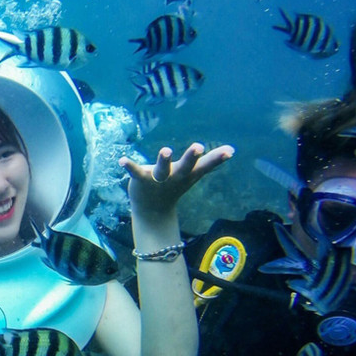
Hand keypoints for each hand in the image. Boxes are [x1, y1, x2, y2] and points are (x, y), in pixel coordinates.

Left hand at [120, 143, 234, 215]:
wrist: (152, 209)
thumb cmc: (174, 185)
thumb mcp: (193, 174)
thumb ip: (210, 162)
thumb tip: (232, 150)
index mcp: (187, 173)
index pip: (205, 165)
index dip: (216, 158)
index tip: (229, 151)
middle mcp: (174, 175)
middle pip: (185, 166)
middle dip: (191, 157)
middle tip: (199, 146)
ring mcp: (158, 178)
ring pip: (162, 168)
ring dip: (164, 160)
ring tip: (166, 150)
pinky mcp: (141, 180)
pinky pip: (135, 172)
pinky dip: (129, 166)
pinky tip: (122, 160)